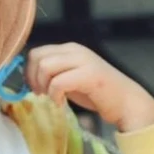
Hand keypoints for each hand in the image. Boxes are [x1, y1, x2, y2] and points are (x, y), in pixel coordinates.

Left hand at [26, 44, 153, 132]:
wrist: (126, 102)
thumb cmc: (98, 93)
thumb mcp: (71, 78)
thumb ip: (53, 73)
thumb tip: (28, 76)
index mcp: (70, 49)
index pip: (37, 52)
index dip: (30, 72)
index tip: (36, 88)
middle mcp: (75, 50)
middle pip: (37, 57)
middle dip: (33, 78)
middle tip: (42, 94)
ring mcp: (83, 61)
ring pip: (45, 66)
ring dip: (44, 86)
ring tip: (54, 98)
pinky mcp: (89, 75)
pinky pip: (58, 82)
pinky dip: (55, 96)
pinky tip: (62, 104)